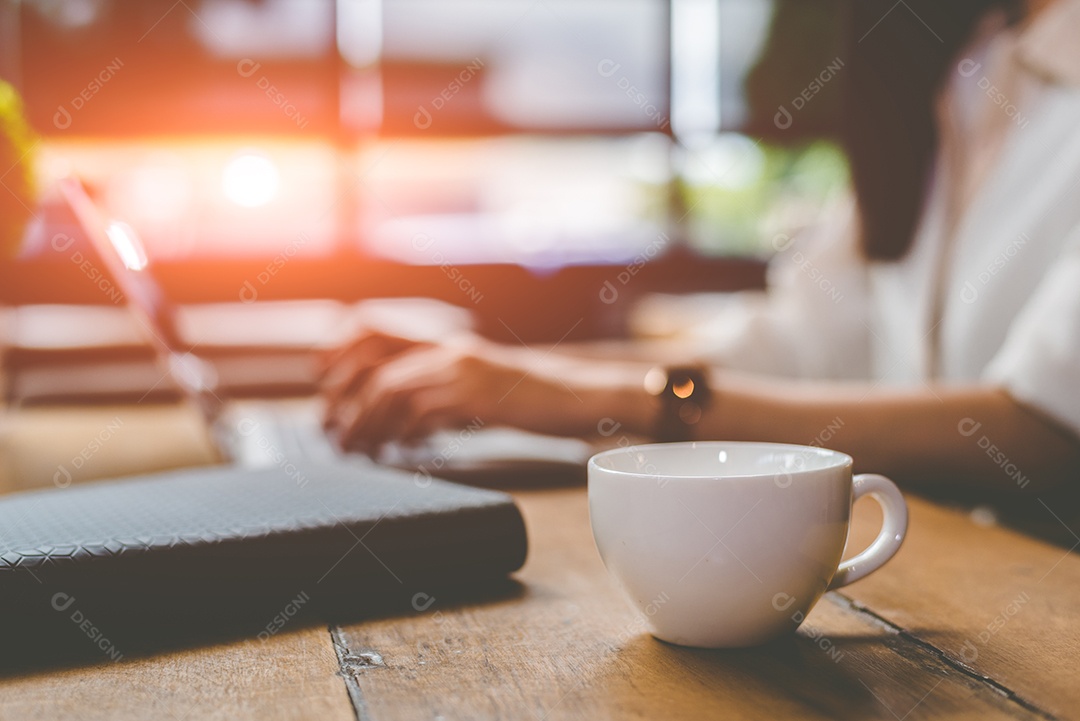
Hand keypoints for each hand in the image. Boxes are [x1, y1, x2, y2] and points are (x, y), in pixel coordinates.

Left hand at [320, 330, 651, 452]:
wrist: (575, 398)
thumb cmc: (529, 398)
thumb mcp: (479, 384)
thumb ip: (441, 387)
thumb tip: (399, 415)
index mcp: (446, 342)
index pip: (376, 329)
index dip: (341, 351)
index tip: (323, 381)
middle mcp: (449, 350)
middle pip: (376, 366)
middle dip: (345, 401)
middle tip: (331, 431)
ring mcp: (462, 371)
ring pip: (392, 392)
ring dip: (367, 425)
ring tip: (357, 449)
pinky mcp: (476, 398)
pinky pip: (422, 414)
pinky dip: (402, 435)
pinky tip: (400, 451)